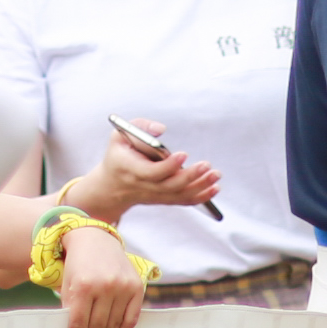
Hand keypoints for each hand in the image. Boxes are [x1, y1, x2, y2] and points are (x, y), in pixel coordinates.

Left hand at [53, 226, 148, 327]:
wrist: (95, 239)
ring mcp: (123, 287)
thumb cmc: (77, 266)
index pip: (77, 325)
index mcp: (83, 285)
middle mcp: (105, 286)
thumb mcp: (67, 286)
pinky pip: (131, 319)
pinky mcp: (137, 287)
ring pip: (113, 326)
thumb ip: (70, 312)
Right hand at [66, 128, 222, 222]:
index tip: (183, 154)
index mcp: (131, 170)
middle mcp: (144, 186)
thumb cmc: (118, 157)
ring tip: (216, 174)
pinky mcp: (163, 199)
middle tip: (207, 165)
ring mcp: (155, 195)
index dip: (168, 166)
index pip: (151, 173)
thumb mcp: (118, 136)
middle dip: (190, 176)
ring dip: (200, 186)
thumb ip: (138, 126)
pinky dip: (201, 196)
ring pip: (180, 195)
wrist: (110, 187)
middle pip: (170, 186)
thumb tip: (160, 129)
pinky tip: (214, 187)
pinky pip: (184, 201)